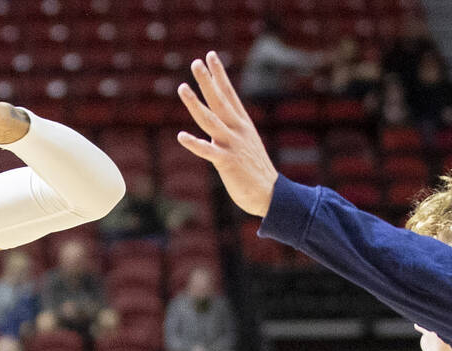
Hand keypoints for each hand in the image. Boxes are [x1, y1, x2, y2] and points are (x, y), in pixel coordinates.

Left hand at [176, 52, 277, 216]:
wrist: (270, 194)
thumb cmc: (255, 170)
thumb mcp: (244, 144)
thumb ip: (229, 132)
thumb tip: (214, 126)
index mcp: (242, 124)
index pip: (229, 94)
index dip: (219, 75)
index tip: (210, 56)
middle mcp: (237, 130)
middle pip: (219, 100)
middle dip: (207, 81)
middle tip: (196, 63)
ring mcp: (232, 145)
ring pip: (210, 120)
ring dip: (195, 104)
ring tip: (182, 88)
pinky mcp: (227, 162)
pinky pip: (208, 151)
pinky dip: (194, 144)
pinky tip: (181, 136)